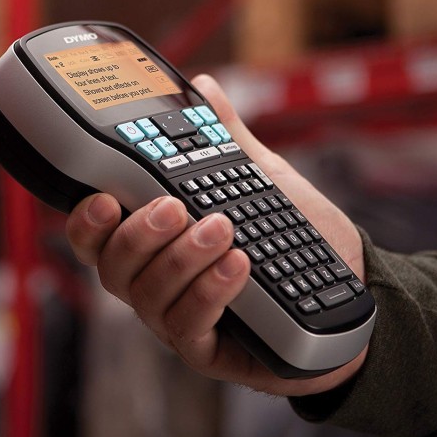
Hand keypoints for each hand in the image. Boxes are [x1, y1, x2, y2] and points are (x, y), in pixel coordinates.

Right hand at [65, 74, 366, 395]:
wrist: (350, 288)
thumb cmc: (296, 235)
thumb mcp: (260, 180)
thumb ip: (226, 139)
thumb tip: (205, 87)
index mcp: (156, 244)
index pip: (100, 237)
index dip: (87, 221)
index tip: (101, 196)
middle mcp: (156, 283)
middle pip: (113, 268)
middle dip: (138, 235)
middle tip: (173, 206)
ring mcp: (177, 319)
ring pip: (146, 297)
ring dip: (179, 260)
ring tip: (221, 229)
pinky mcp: (208, 349)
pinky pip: (188, 326)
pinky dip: (207, 292)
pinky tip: (237, 265)